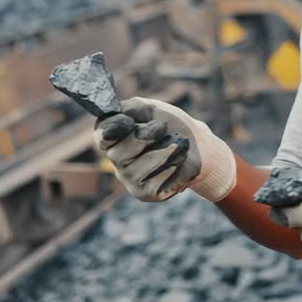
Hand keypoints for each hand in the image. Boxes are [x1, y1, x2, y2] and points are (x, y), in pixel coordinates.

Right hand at [94, 97, 235, 202]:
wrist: (199, 146)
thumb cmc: (172, 125)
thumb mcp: (151, 109)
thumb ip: (130, 109)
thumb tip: (117, 114)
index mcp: (113, 136)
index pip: (101, 135)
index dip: (114, 129)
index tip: (130, 122)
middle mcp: (115, 159)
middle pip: (116, 153)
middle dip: (144, 137)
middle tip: (163, 128)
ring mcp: (128, 178)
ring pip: (136, 169)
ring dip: (163, 150)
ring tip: (177, 143)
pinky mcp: (144, 193)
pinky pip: (153, 180)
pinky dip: (171, 165)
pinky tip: (178, 160)